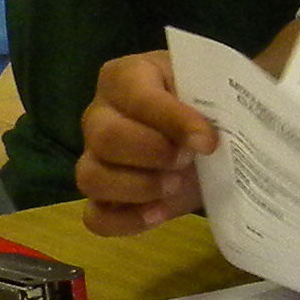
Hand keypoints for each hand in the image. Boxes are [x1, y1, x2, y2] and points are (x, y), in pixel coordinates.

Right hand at [76, 49, 216, 231]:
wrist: (205, 133)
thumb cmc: (201, 102)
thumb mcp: (207, 90)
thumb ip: (208, 102)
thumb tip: (206, 139)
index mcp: (123, 78)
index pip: (138, 98)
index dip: (174, 121)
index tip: (208, 141)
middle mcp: (98, 116)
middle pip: (104, 138)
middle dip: (152, 153)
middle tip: (187, 160)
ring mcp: (94, 158)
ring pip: (91, 178)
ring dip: (138, 187)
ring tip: (174, 185)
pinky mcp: (102, 198)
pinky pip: (95, 217)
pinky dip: (126, 221)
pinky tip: (158, 214)